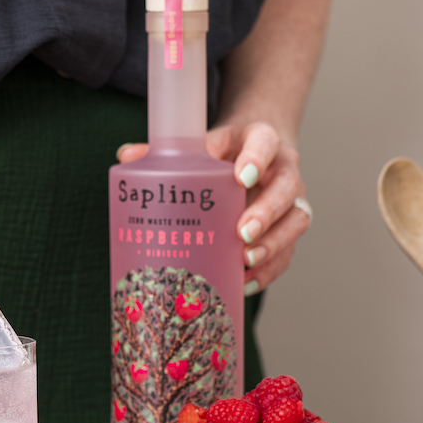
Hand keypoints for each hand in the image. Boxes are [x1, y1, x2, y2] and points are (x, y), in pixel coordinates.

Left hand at [117, 121, 308, 292]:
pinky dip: (269, 270)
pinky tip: (245, 283)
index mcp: (260, 139)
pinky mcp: (288, 228)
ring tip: (246, 261)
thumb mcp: (201, 144)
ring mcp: (291, 200)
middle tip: (241, 232)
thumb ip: (168, 153)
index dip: (258, 157)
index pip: (266, 140)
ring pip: (296, 221)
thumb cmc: (223, 151)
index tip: (242, 175)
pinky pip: (288, 251)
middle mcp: (283, 169)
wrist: (255, 155)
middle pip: (287, 188)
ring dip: (274, 244)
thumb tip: (126, 157)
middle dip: (267, 213)